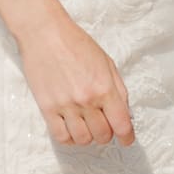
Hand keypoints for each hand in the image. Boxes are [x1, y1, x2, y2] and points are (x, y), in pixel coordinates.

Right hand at [15, 13, 135, 147]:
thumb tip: (125, 114)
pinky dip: (69, 138)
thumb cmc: (77, 44)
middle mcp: (86, 100)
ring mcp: (65, 105)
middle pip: (102, 135)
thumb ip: (118, 89)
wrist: (45, 33)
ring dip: (88, 137)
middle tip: (103, 125)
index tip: (126, 140)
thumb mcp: (107, 62)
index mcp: (104, 87)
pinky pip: (60, 137)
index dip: (127, 137)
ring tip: (86, 126)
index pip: (121, 125)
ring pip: (82, 139)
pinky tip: (71, 128)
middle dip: (107, 134)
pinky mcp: (47, 107)